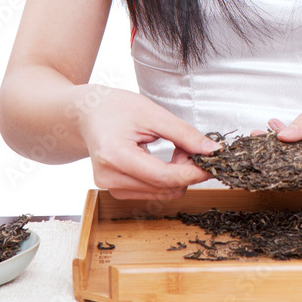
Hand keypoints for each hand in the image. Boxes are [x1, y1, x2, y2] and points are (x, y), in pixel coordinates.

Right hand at [77, 88, 222, 199]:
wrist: (89, 113)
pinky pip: (152, 192)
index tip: (212, 162)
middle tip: (191, 146)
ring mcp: (111, 188)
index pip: (164, 177)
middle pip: (164, 187)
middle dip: (186, 171)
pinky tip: (164, 160)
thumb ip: (183, 133)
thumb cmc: (116, 108)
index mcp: (116, 156)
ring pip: (161, 193)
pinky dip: (166, 179)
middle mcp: (110, 178)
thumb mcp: (153, 113)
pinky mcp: (116, 191)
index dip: (193, 172)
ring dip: (177, 175)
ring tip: (175, 149)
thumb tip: (211, 150)